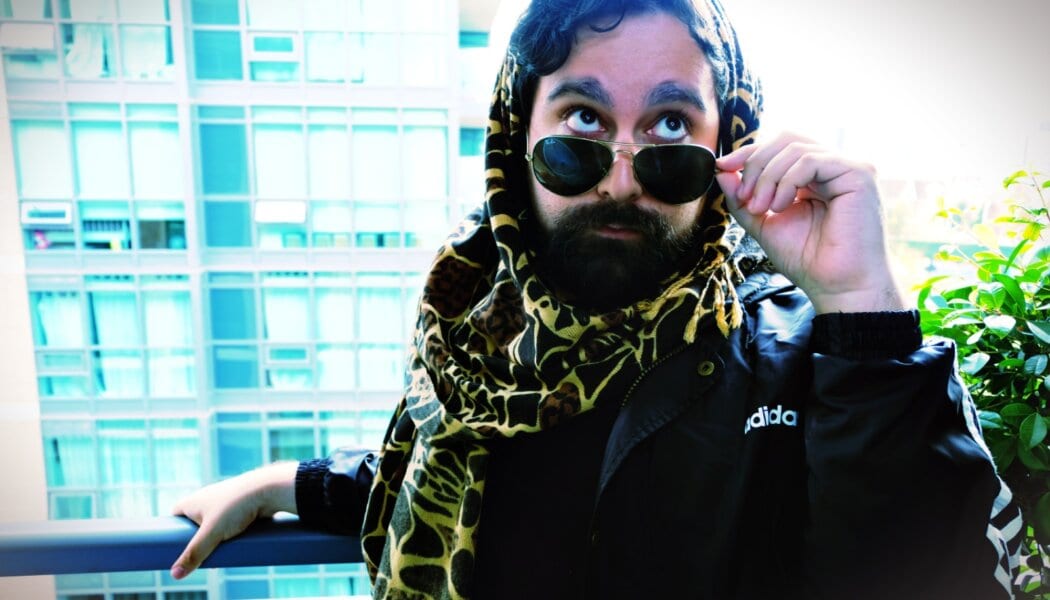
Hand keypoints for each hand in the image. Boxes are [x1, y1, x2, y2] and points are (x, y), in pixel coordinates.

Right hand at [170, 461, 297, 578]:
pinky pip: (231, 521)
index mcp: (192, 500)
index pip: (175, 516)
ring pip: (215, 523)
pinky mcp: (241, 505)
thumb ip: (195, 553)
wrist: (268, 489)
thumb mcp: (212, 533)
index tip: (176, 547)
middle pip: (195, 523)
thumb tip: (176, 575)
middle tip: (201, 555)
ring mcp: (225, 501)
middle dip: (198, 539)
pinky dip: (231, 531)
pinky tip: (235, 542)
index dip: (173, 531)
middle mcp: (207, 498)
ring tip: (220, 551)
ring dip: (216, 536)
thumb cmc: (236, 507)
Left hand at [714, 132, 905, 313]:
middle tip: (744, 196)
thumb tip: (722, 171)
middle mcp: (833, 168)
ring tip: (762, 208)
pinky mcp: (858, 174)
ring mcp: (848, 168)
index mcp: (815, 176)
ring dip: (768, 177)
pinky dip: (786, 180)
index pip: (780, 147)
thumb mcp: (764, 224)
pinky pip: (810, 160)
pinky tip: (781, 206)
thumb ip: (742, 199)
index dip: (749, 153)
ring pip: (795, 148)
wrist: (838, 287)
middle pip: (787, 139)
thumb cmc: (808, 261)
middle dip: (756, 162)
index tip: (723, 167)